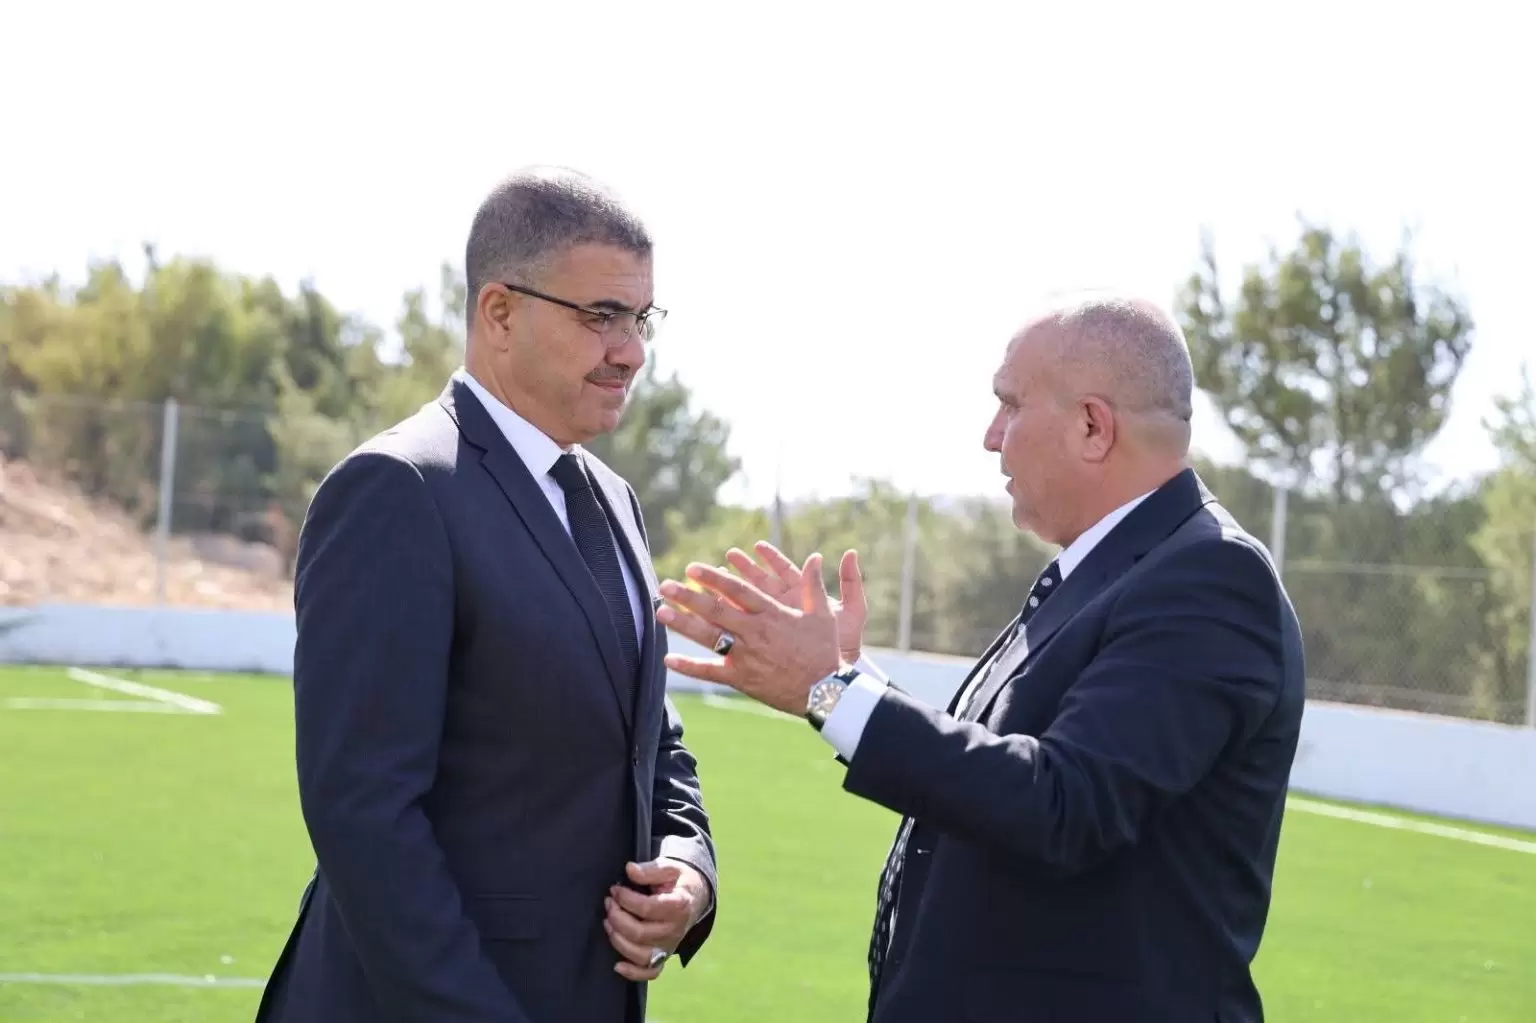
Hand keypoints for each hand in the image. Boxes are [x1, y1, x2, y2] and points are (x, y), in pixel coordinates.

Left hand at [604, 859, 709, 981]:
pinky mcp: (664, 956)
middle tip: (609, 902)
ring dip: (618, 940)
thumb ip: (650, 870)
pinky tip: (617, 965)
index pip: (647, 908)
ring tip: (608, 922)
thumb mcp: (670, 868)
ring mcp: (670, 946)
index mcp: (679, 906)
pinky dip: (633, 973)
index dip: (626, 899)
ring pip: (641, 955)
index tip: (615, 890)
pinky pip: (650, 973)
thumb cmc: (679, 881)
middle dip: (617, 917)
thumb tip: (630, 870)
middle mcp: (675, 930)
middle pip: (639, 932)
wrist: (695, 897)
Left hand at [658, 553, 841, 715]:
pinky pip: (711, 672)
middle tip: (665, 585)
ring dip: (683, 624)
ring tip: (661, 612)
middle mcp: (755, 632)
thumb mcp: (822, 614)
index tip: (693, 568)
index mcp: (771, 614)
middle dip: (688, 596)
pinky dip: (689, 667)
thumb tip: (816, 557)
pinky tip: (668, 659)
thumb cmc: (825, 650)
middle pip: (716, 610)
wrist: (825, 691)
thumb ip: (813, 585)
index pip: (737, 591)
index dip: (713, 578)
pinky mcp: (742, 679)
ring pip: (709, 637)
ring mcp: (746, 656)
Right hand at [726, 543, 866, 664]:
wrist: (834, 680)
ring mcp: (772, 626)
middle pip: (764, 583)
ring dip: (733, 590)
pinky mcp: (762, 645)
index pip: (785, 572)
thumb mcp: (853, 612)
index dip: (772, 558)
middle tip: (730, 555)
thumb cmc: (844, 645)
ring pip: (748, 603)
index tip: (758, 546)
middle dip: (746, 569)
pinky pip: (743, 628)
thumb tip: (851, 553)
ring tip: (716, 574)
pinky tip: (717, 608)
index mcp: (802, 598)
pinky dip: (729, 619)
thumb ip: (851, 582)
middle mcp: (785, 609)